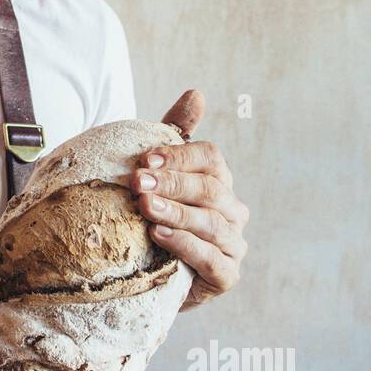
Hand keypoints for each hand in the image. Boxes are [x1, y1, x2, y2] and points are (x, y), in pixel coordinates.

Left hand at [130, 89, 248, 310]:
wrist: (146, 275)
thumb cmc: (152, 217)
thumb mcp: (157, 174)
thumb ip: (174, 134)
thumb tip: (196, 93)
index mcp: (219, 182)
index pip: (210, 159)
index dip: (179, 156)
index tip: (145, 158)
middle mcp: (233, 211)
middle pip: (209, 189)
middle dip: (172, 183)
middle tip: (137, 182)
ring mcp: (233, 245)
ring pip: (210, 224)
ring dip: (176, 212)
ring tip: (145, 206)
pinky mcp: (226, 276)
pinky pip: (211, 259)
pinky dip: (185, 245)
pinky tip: (159, 235)